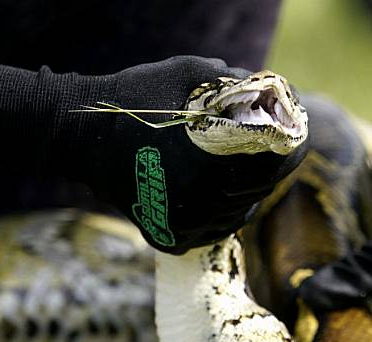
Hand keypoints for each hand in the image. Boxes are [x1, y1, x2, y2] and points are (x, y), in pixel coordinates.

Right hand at [0, 56, 305, 252]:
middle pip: (258, 193)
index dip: (291, 151)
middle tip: (269, 155)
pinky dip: (219, 217)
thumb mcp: (188, 74)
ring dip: (245, 196)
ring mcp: (184, 224)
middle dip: (268, 172)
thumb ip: (232, 82)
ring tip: (241, 175)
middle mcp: (202, 201)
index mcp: (214, 162)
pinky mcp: (166, 236)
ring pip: (236, 216)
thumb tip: (268, 88)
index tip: (293, 140)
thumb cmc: (134, 99)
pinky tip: (218, 198)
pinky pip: (209, 233)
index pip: (276, 166)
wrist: (78, 136)